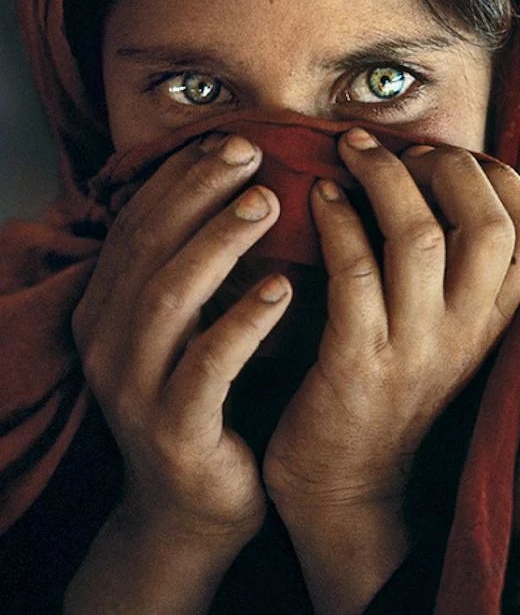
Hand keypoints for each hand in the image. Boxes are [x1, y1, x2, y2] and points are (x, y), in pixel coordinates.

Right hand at [72, 133, 291, 544]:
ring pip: (170, 297)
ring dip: (218, 242)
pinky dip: (243, 321)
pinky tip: (284, 289)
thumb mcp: (188, 328)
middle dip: (198, 192)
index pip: (137, 224)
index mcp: (106, 308)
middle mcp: (106, 341)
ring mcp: (133, 388)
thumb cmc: (204, 401)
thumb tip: (245, 189)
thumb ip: (198, 268)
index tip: (230, 140)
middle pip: (149, 246)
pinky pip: (208, 365)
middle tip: (251, 151)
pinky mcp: (173, 429)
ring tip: (268, 204)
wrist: (191, 510)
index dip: (181, 177)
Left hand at [264, 128, 519, 512]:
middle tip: (397, 149)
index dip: (498, 178)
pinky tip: (318, 195)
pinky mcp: (357, 364)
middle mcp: (466, 333)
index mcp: (492, 321)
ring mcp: (414, 349)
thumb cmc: (390, 389)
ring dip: (383, 178)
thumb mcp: (446, 334)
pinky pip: (354, 272)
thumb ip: (460, 274)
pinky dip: (337, 220)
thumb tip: (445, 180)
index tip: (446, 156)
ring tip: (350, 150)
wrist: (345, 489)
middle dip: (444, 165)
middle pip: (488, 225)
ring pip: (421, 238)